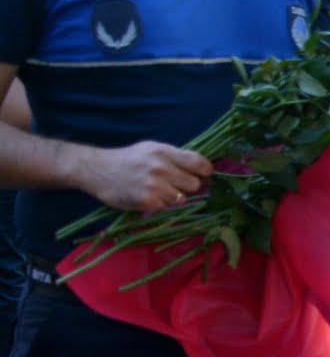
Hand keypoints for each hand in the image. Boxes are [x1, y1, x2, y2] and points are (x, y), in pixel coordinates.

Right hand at [85, 142, 211, 212]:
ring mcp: (154, 185)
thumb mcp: (152, 149)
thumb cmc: (129, 159)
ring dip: (173, 197)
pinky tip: (147, 196)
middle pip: (194, 184)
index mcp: (164, 152)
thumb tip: (204, 170)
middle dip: (187, 186)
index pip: (200, 164)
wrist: (96, 169)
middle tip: (173, 183)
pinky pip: (166, 207)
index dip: (205, 172)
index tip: (202, 175)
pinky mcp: (147, 201)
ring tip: (157, 189)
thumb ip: (176, 157)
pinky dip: (159, 204)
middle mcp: (161, 168)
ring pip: (181, 198)